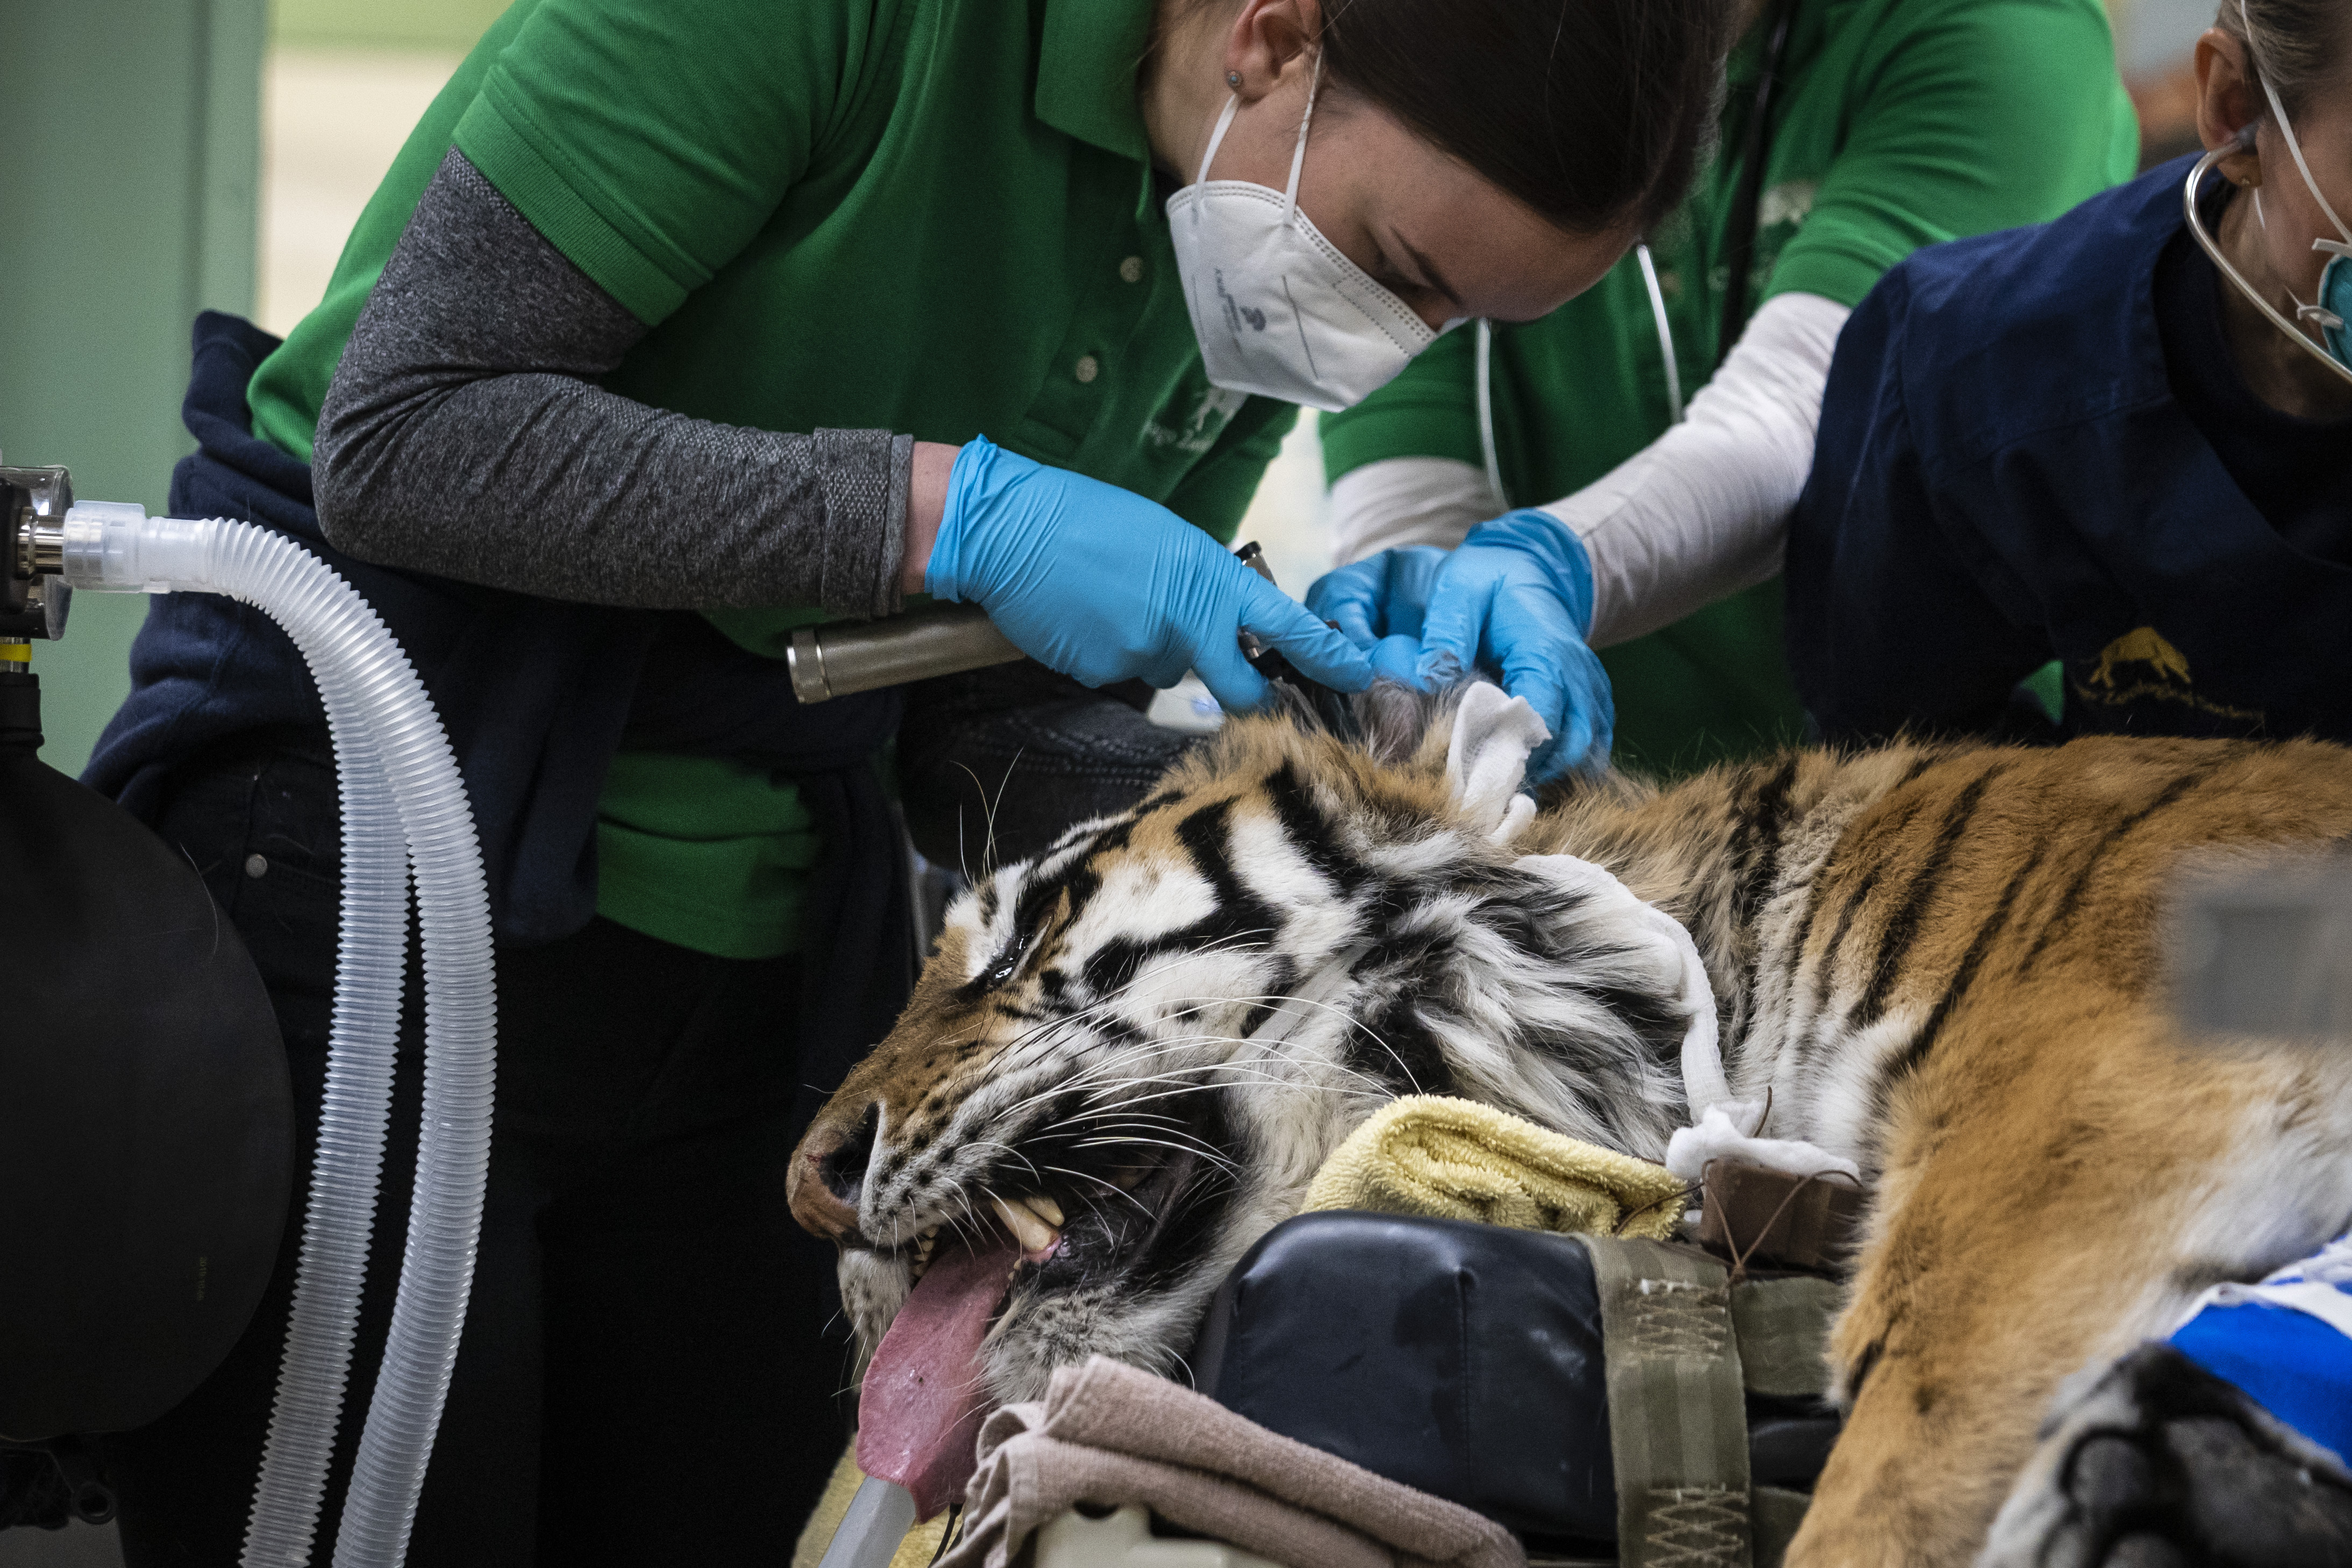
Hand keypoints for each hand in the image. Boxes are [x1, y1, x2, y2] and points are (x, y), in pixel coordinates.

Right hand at [924, 437, 1371, 710]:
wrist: (1011, 528)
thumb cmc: (1088, 520)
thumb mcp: (1168, 540)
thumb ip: (1203, 587)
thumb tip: (1219, 622)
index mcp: (1213, 579)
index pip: (1289, 628)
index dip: (1329, 659)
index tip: (1360, 677)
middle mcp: (1189, 623)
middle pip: (1242, 689)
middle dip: (1247, 696)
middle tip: (1241, 689)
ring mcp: (1147, 653)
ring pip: (1170, 672)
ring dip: (1152, 650)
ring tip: (1112, 604)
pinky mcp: (1105, 673)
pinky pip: (1122, 673)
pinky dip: (1110, 652)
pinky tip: (1084, 618)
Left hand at [1309, 511, 1611, 777]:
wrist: (1535, 567)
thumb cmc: (1491, 579)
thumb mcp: (1460, 588)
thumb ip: (1447, 632)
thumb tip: (1431, 679)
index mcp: (1545, 649)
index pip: (1541, 714)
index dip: (1511, 748)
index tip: (1474, 769)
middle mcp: (1577, 675)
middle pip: (1570, 745)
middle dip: (1529, 773)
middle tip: (1481, 790)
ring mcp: (1591, 691)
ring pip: (1586, 753)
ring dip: (1549, 776)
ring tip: (1501, 788)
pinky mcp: (1593, 703)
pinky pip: (1594, 748)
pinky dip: (1567, 768)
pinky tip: (1531, 777)